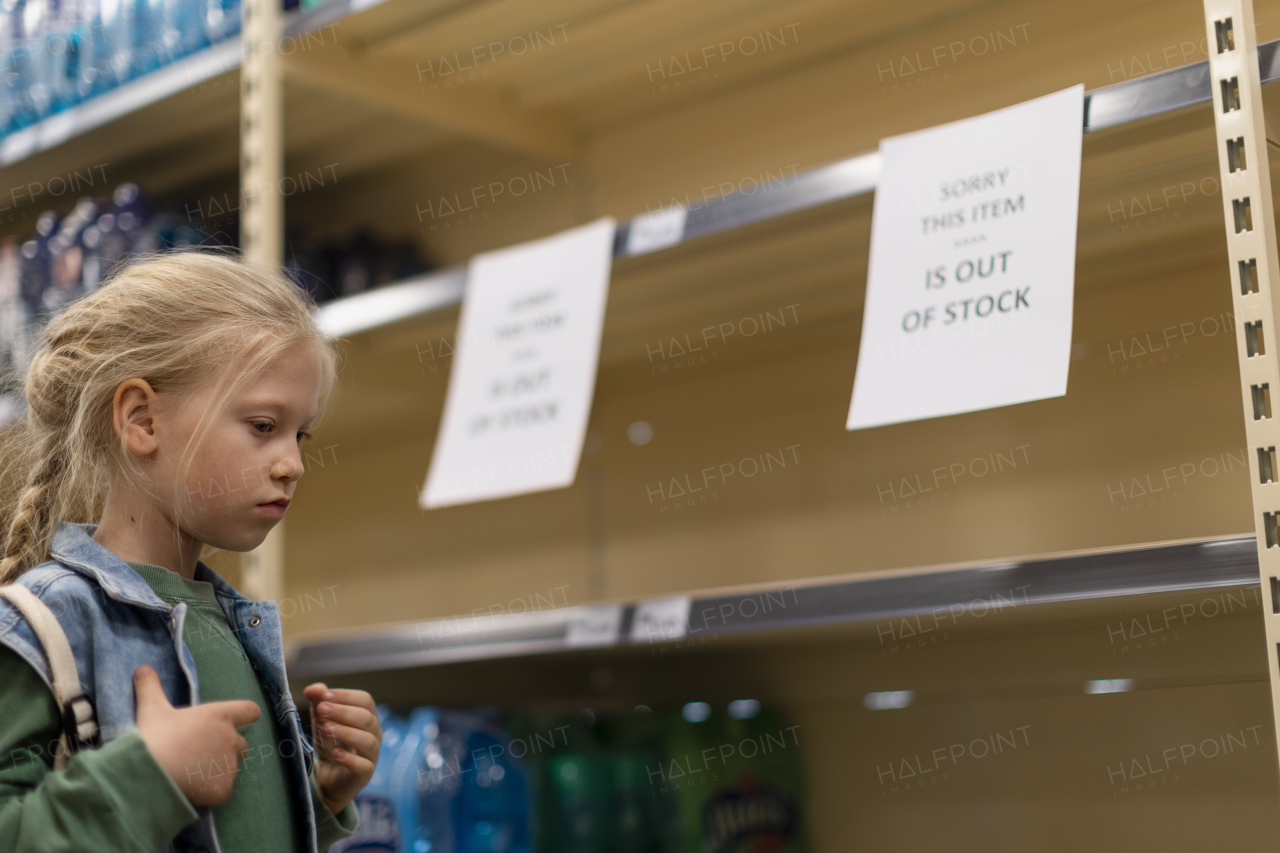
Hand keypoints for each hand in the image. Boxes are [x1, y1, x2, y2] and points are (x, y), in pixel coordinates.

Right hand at [133, 665, 260, 805]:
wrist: (150, 774)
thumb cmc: (153, 738)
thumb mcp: (151, 709)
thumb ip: (150, 687)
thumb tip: (142, 669)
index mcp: (220, 716)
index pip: (249, 711)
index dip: (247, 715)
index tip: (245, 718)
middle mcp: (231, 738)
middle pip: (241, 744)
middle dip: (227, 749)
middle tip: (201, 754)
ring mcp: (230, 765)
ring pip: (231, 768)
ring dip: (219, 770)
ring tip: (192, 773)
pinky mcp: (224, 788)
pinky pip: (223, 790)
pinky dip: (212, 791)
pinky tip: (192, 789)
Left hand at [303, 683, 379, 815]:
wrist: (330, 777)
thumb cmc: (330, 743)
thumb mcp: (322, 721)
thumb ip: (318, 702)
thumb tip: (313, 688)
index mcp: (367, 717)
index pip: (365, 700)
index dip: (346, 696)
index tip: (324, 696)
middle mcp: (374, 734)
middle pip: (367, 718)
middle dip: (343, 712)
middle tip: (321, 710)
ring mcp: (372, 755)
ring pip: (368, 741)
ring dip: (347, 732)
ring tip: (326, 729)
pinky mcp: (365, 774)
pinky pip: (364, 766)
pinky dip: (350, 759)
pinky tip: (335, 754)